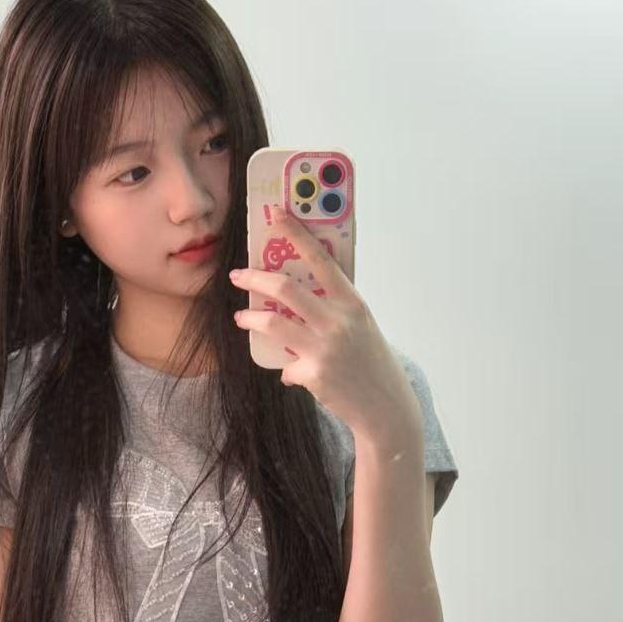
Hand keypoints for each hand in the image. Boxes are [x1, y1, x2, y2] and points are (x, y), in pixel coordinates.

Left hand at [229, 204, 422, 444]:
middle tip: (237, 275)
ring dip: (249, 319)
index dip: (296, 234)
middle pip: (285, 288)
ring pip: (272, 322)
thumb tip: (295, 298)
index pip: (320, 259)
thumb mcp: (360, 326)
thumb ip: (333, 309)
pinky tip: (291, 374)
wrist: (385, 406)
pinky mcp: (313, 374)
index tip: (275, 215)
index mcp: (352, 302)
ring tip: (240, 318)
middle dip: (254, 278)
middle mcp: (338, 321)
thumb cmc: (371, 362)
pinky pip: (285, 366)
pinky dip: (286, 370)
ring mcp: (324, 348)